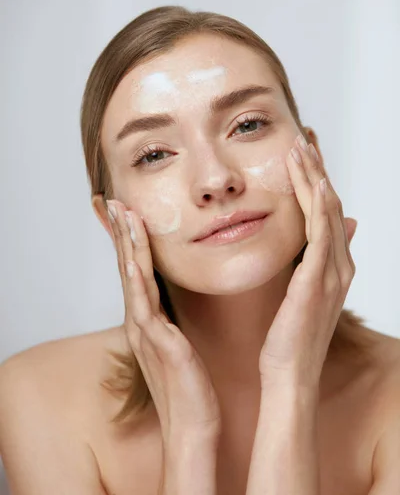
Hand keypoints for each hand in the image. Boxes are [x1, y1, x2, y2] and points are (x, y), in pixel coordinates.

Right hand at [106, 200, 220, 440]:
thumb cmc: (188, 385)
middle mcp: (140, 321)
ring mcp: (145, 331)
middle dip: (122, 233)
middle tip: (116, 202)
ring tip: (124, 216)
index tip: (128, 212)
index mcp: (148, 319)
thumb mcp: (178, 343)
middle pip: (128, 268)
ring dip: (127, 246)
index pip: (135, 271)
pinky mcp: (158, 343)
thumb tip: (174, 303)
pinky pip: (144, 306)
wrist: (191, 424)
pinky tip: (133, 261)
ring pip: (132, 279)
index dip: (130, 241)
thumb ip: (172, 320)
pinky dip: (137, 281)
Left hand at [259, 134, 357, 389]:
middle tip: (304, 139)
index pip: (326, 213)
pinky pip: (320, 232)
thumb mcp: (301, 295)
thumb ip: (310, 265)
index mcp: (332, 267)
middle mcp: (338, 264)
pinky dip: (317, 204)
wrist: (288, 373)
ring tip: (301, 147)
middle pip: (330, 205)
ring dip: (315, 177)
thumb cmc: (288, 337)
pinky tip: (310, 182)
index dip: (316, 181)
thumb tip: (323, 238)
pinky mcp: (317, 278)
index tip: (302, 155)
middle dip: (317, 170)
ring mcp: (332, 270)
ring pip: (327, 211)